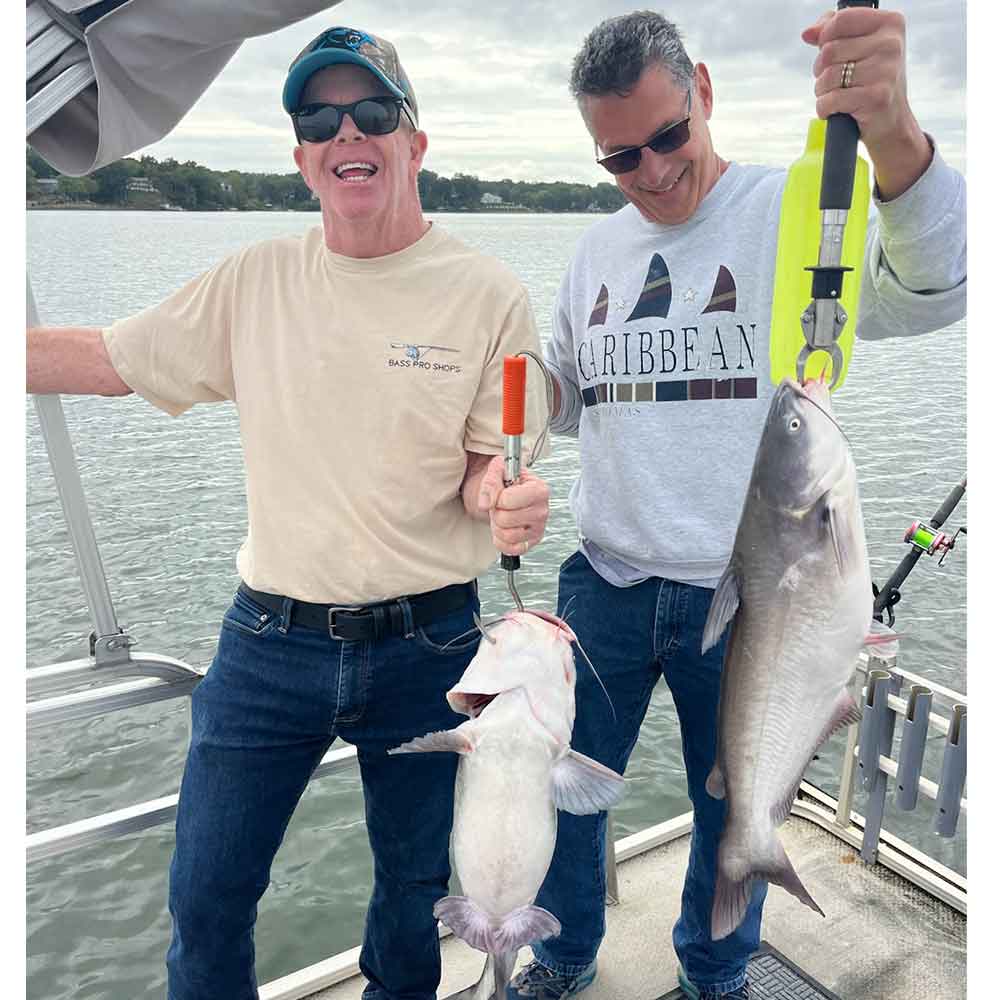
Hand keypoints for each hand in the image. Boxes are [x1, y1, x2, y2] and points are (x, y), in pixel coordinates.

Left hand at [477, 455, 550, 556]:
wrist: (509, 491)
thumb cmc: (507, 480)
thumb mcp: (497, 470)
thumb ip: (490, 482)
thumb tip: (486, 504)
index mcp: (539, 489)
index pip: (508, 500)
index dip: (497, 498)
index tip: (500, 493)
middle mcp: (542, 510)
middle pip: (506, 519)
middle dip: (496, 512)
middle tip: (500, 506)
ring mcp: (539, 528)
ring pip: (507, 535)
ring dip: (497, 526)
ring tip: (503, 515)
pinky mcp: (532, 542)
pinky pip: (511, 549)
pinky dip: (501, 541)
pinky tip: (504, 528)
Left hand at [802, 5, 929, 192]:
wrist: (891, 121)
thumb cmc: (870, 81)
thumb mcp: (859, 48)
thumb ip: (833, 32)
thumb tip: (808, 33)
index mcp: (890, 23)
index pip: (841, 20)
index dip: (825, 38)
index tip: (830, 52)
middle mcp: (891, 44)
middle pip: (829, 50)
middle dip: (821, 69)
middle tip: (834, 80)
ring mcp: (886, 71)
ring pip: (828, 76)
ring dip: (822, 90)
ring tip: (837, 95)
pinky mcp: (876, 98)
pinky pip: (830, 100)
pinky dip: (825, 108)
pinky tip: (837, 110)